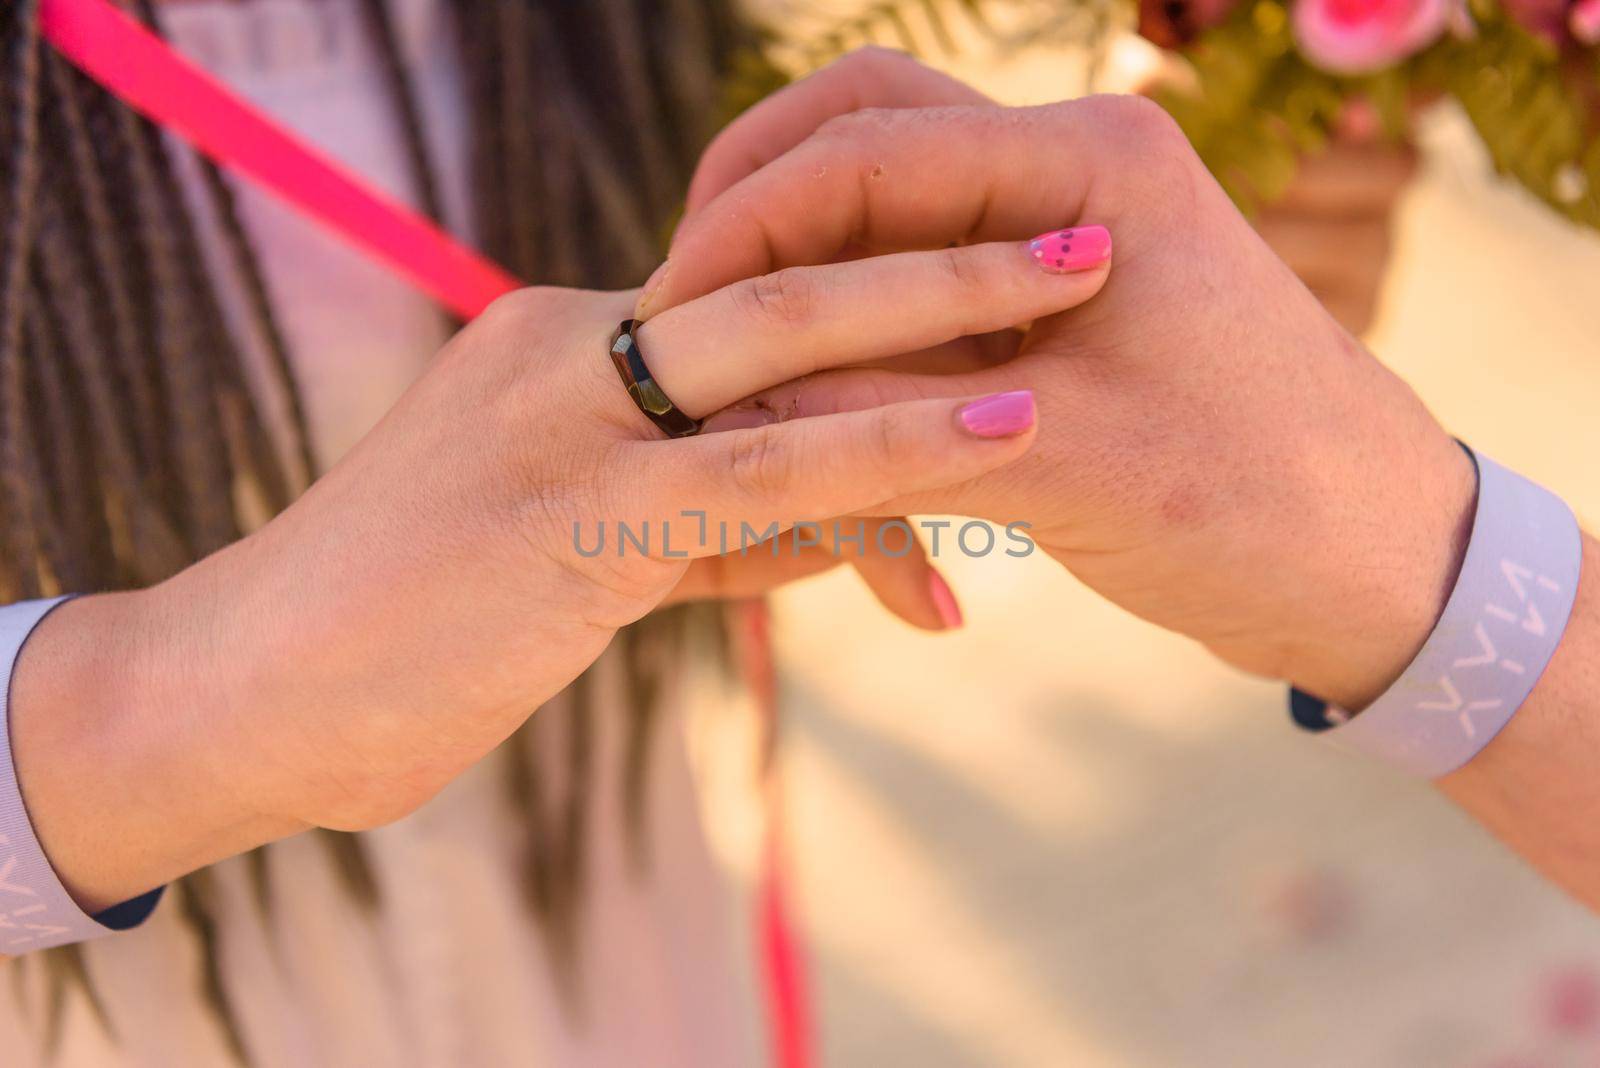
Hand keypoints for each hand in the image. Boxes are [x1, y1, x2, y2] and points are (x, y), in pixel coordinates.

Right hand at [11, 237, 1109, 909]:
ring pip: (781, 345)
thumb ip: (708, 531)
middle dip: (940, 245)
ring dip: (942, 308)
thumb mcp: (584, 564)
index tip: (1009, 288)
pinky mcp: (565, 517)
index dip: (887, 290)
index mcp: (559, 344)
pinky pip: (756, 470)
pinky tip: (998, 435)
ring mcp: (558, 423)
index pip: (751, 301)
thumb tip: (839, 539)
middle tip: (1082, 228)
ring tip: (1083, 288)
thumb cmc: (408, 634)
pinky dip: (888, 450)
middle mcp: (560, 348)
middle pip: (781, 272)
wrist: (246, 700)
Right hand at [648, 94, 1475, 713]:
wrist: (1378, 570)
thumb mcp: (1051, 464)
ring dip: (802, 273)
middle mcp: (1073, 170)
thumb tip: (731, 397)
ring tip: (728, 357)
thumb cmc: (1253, 507)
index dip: (744, 233)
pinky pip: (919, 287)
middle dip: (757, 217)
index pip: (863, 156)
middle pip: (862, 140)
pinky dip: (855, 333)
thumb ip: (881, 414)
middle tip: (677, 309)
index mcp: (1090, 164)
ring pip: (884, 213)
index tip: (662, 319)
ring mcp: (1062, 233)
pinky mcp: (1054, 305)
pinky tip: (806, 396)